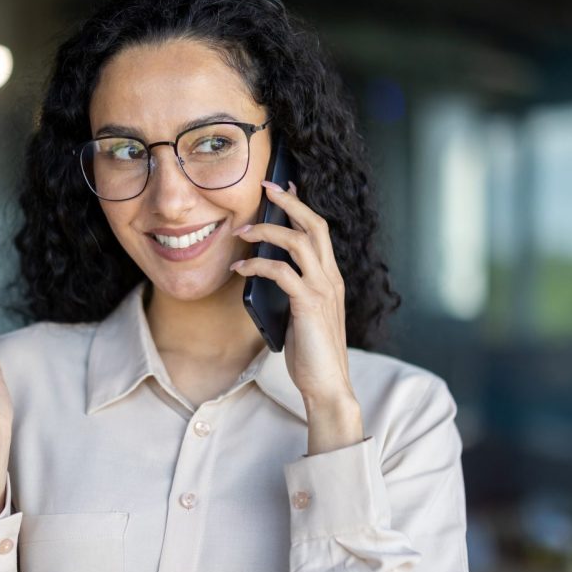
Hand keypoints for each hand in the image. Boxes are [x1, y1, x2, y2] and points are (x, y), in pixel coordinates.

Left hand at [230, 181, 354, 409]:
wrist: (328, 384)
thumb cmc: (312, 353)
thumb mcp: (304, 314)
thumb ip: (295, 291)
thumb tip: (267, 274)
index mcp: (331, 277)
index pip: (319, 230)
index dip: (300, 206)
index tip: (282, 188)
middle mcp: (331, 277)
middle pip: (313, 224)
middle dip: (288, 201)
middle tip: (265, 187)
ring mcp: (322, 289)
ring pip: (297, 241)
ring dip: (266, 231)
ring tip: (241, 232)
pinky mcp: (309, 304)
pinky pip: (280, 272)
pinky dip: (257, 265)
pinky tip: (240, 268)